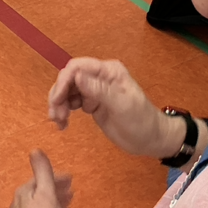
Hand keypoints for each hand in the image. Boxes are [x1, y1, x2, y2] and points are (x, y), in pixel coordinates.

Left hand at [9, 150, 73, 207]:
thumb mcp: (46, 194)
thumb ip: (42, 172)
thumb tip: (34, 149)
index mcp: (22, 193)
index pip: (40, 179)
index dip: (56, 178)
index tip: (71, 179)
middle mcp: (17, 205)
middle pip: (39, 192)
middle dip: (55, 189)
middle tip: (72, 191)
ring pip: (39, 206)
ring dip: (54, 202)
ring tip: (68, 204)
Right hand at [48, 58, 173, 158]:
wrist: (151, 140)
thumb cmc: (141, 121)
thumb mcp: (121, 105)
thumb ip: (99, 90)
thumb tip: (76, 76)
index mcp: (108, 71)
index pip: (77, 67)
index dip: (64, 81)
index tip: (57, 100)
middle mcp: (99, 77)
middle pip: (69, 79)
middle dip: (58, 95)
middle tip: (56, 115)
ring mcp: (94, 91)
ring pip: (67, 91)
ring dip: (58, 104)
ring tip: (59, 122)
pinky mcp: (91, 104)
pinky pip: (71, 102)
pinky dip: (63, 111)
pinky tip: (63, 124)